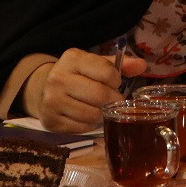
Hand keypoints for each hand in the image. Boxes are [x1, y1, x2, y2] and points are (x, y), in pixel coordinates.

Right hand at [22, 48, 146, 132]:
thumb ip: (119, 64)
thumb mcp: (95, 64)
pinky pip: (83, 128)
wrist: (43, 90)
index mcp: (72, 58)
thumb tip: (142, 65)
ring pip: (92, 114)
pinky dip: (90, 124)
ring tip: (98, 107)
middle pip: (100, 95)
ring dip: (102, 114)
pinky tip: (86, 115)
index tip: (114, 82)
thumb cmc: (78, 75)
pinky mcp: (50, 121)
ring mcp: (51, 101)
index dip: (116, 80)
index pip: (107, 72)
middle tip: (113, 100)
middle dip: (113, 100)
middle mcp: (58, 78)